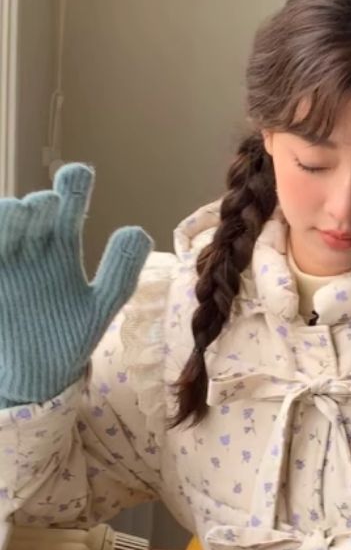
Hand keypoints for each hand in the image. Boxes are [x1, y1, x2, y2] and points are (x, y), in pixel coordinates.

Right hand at [0, 163, 152, 405]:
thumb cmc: (70, 337)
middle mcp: (30, 247)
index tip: (79, 174)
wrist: (37, 375)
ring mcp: (5, 263)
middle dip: (38, 206)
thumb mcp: (99, 305)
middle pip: (32, 213)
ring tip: (16, 212)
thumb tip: (139, 230)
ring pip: (3, 227)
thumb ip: (119, 271)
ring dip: (7, 217)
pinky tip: (2, 243)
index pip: (66, 208)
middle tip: (46, 206)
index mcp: (59, 247)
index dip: (72, 188)